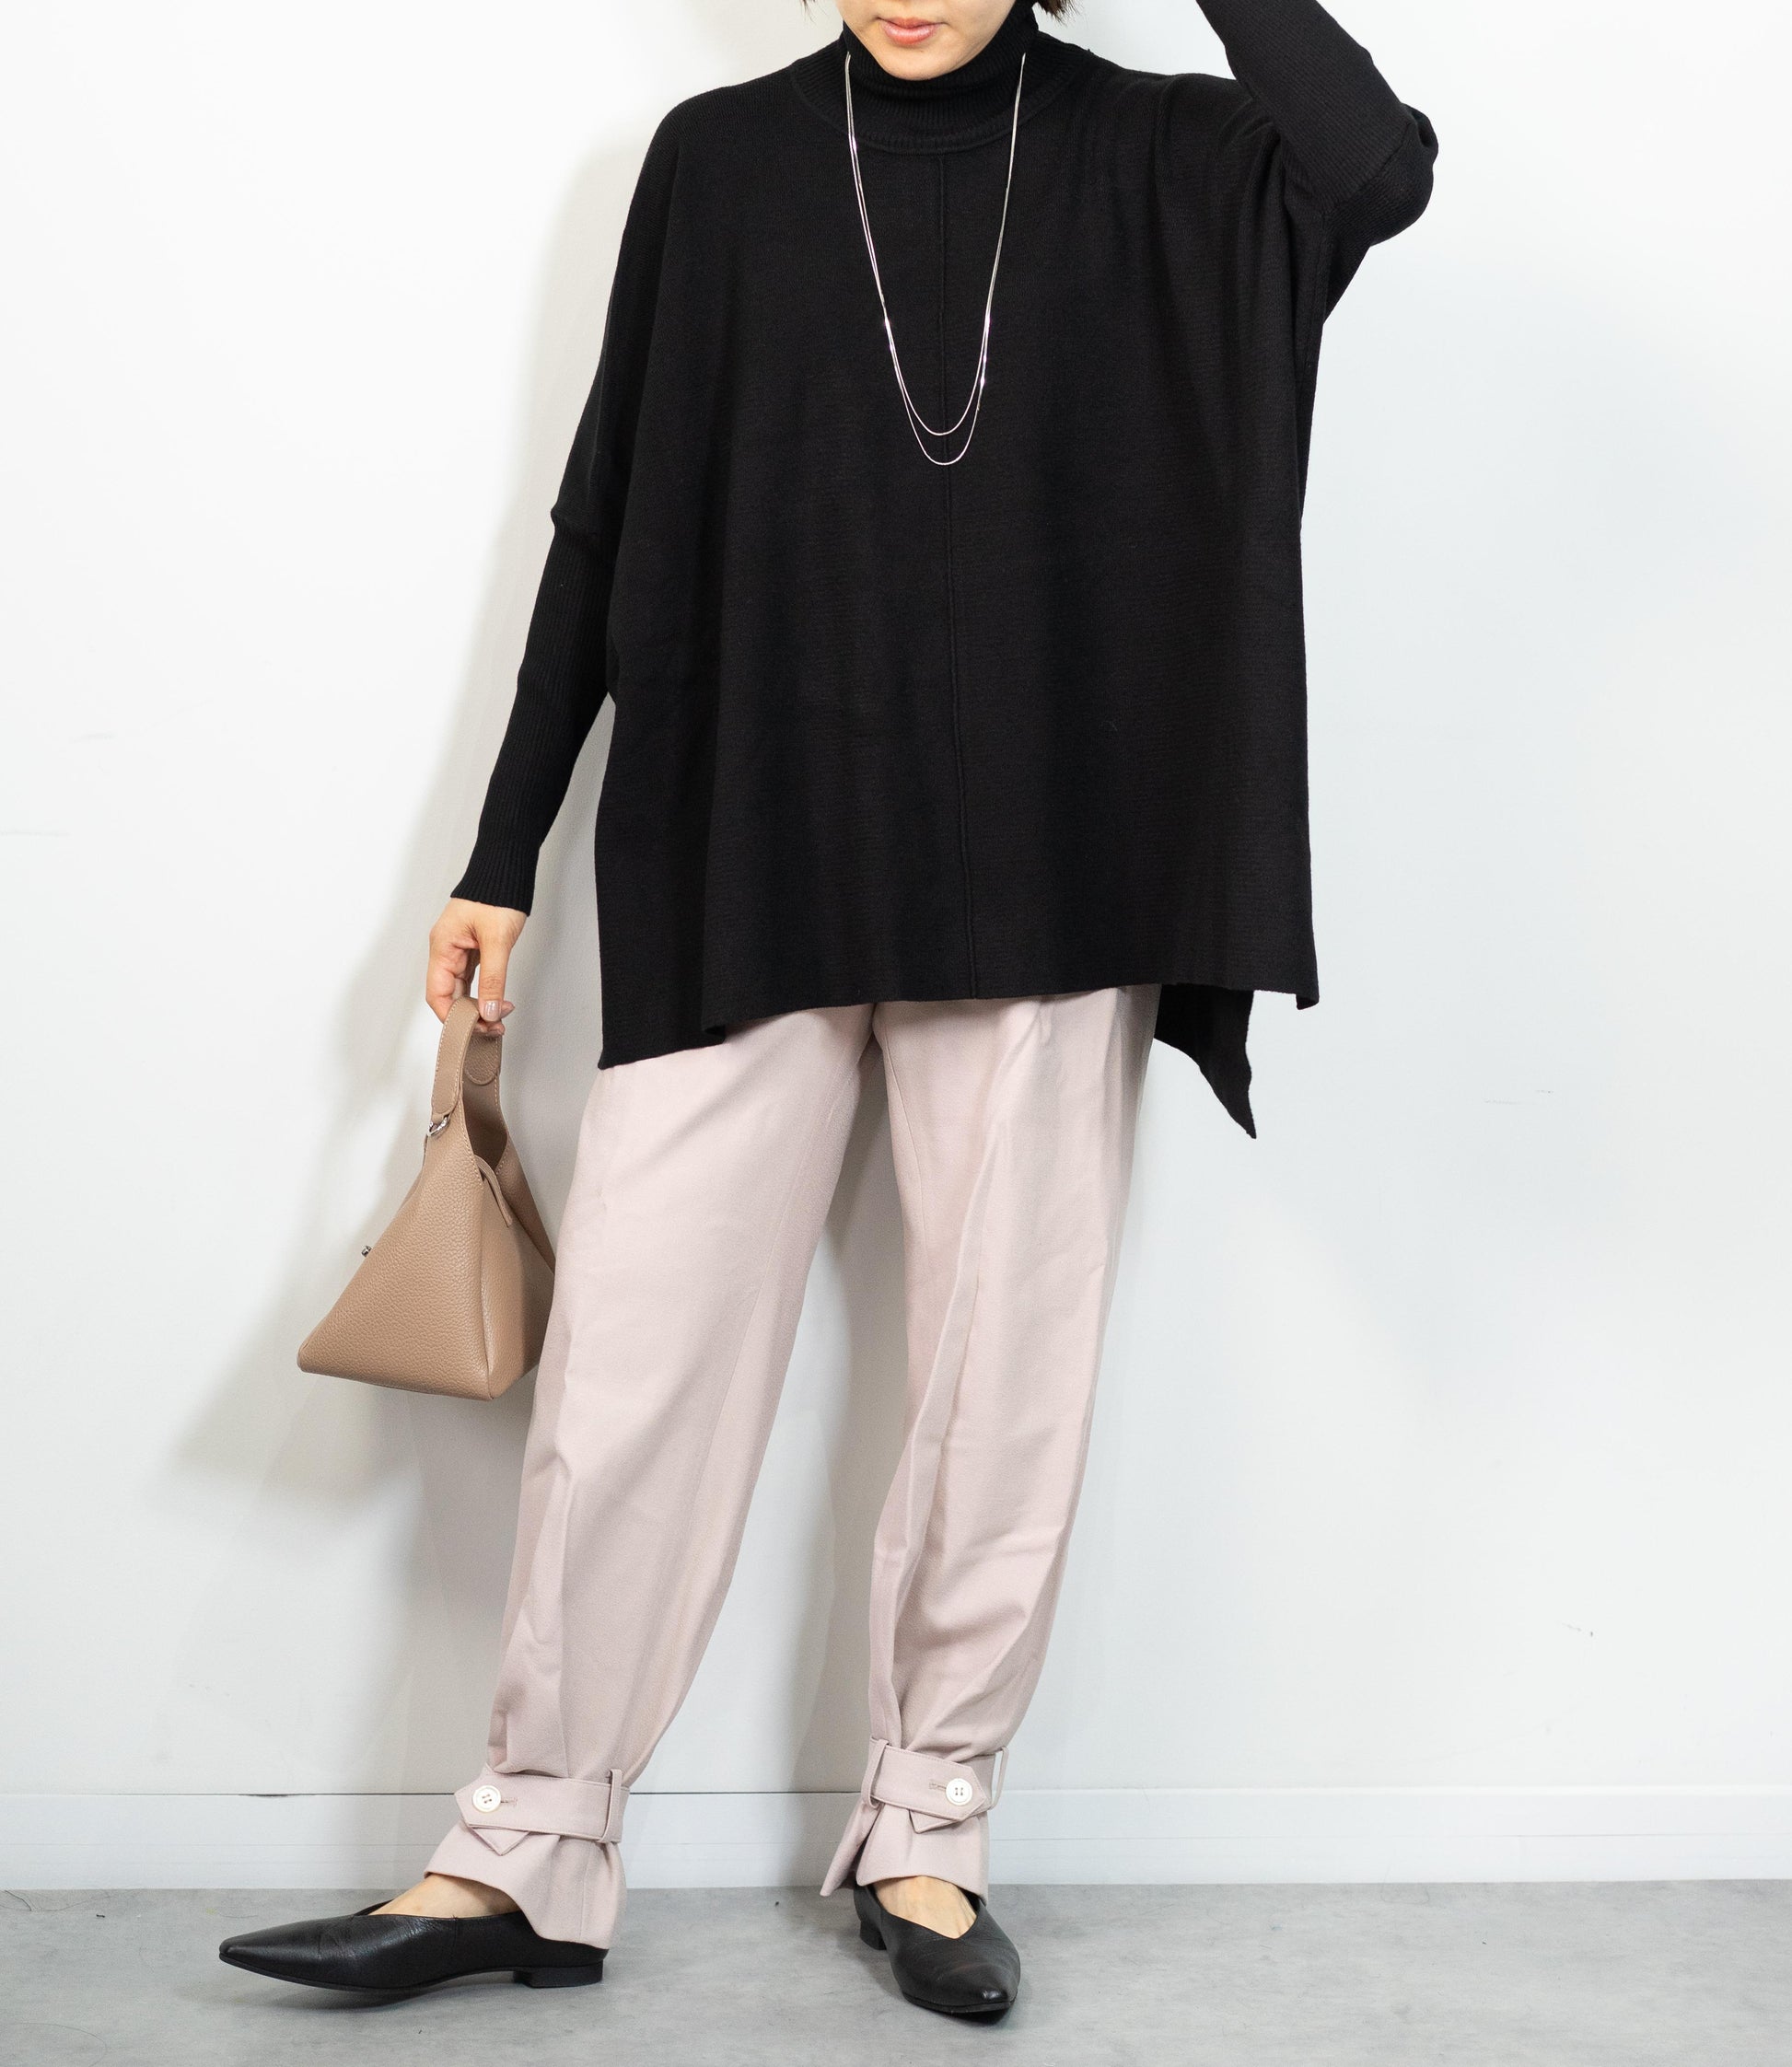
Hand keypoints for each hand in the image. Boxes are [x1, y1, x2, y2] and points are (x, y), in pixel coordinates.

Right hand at [426, 898, 525, 1033]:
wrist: (505, 872)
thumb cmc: (496, 895)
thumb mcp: (497, 941)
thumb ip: (493, 978)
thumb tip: (490, 1010)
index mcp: (442, 946)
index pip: (438, 994)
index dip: (453, 1017)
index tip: (473, 1030)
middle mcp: (446, 950)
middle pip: (450, 995)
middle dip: (470, 1015)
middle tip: (494, 1027)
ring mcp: (459, 950)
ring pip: (462, 989)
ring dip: (478, 1006)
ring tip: (498, 1019)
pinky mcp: (472, 948)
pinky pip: (472, 979)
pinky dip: (483, 993)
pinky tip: (495, 1002)